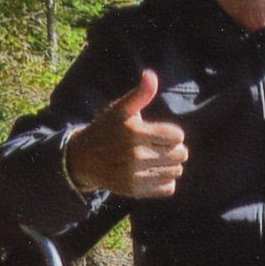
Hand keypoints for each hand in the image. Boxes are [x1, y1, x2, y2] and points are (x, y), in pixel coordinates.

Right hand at [65, 70, 187, 197]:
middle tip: (158, 146)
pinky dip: (164, 181)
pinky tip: (151, 172)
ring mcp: (135, 175)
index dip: (171, 134)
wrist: (83, 159)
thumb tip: (150, 75)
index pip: (178, 136)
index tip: (159, 133)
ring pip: (176, 171)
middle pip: (181, 154)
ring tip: (155, 159)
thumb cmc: (107, 129)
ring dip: (170, 165)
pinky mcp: (135, 190)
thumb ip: (140, 94)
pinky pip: (169, 188)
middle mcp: (135, 155)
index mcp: (135, 132)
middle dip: (173, 149)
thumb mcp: (120, 109)